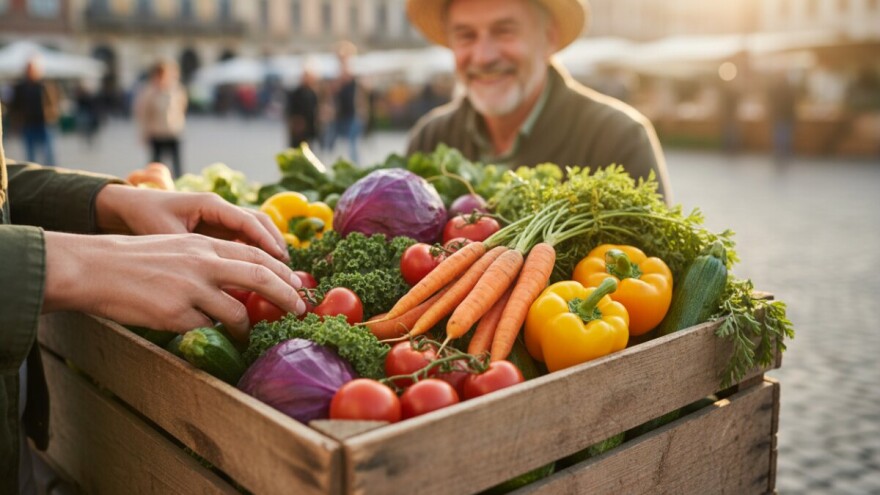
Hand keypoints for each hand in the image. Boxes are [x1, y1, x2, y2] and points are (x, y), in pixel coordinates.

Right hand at [42, 232, 305, 340]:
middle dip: (287, 297)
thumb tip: (241, 282)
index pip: (257, 256)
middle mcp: (203, 263)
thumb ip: (209, 260)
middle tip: (300, 312)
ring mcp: (191, 289)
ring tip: (247, 336)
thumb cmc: (135, 259)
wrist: (94, 268)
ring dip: (246, 328)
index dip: (283, 273)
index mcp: (205, 245)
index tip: (298, 286)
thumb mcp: (178, 248)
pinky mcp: (175, 314)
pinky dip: (210, 334)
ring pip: (236, 313)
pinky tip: (206, 335)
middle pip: (262, 278)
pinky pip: (205, 329)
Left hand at [96, 184, 288, 261]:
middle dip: (276, 245)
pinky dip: (255, 253)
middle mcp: (220, 208)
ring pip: (254, 231)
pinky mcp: (216, 228)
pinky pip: (242, 239)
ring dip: (269, 250)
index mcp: (211, 204)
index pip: (248, 221)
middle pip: (260, 223)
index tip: (281, 259)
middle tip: (288, 271)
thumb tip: (215, 277)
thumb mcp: (166, 236)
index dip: (267, 241)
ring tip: (281, 273)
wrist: (128, 207)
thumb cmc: (145, 218)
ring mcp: (220, 217)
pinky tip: (260, 273)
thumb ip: (192, 253)